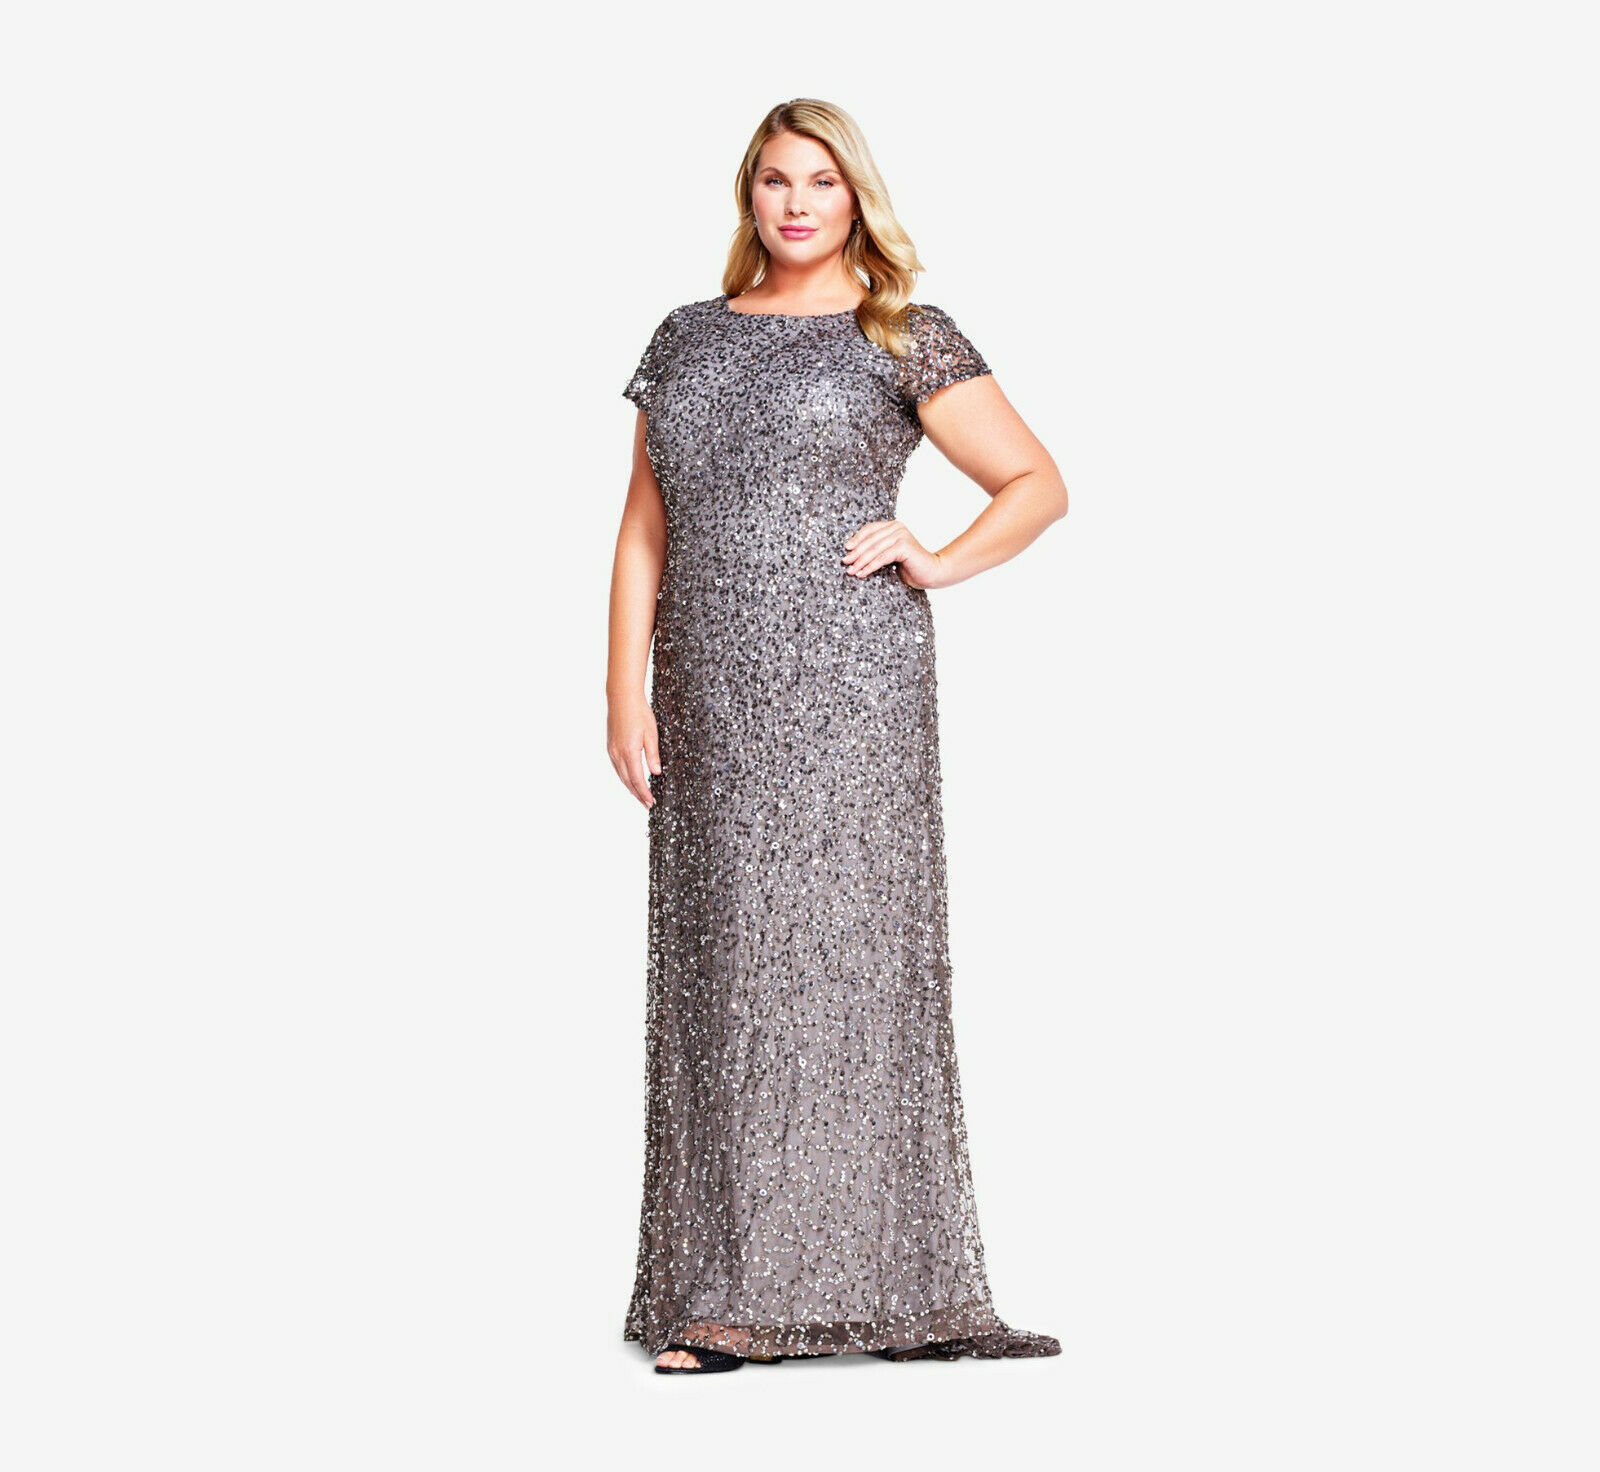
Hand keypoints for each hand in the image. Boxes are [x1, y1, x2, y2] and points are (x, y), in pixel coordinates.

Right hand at [608, 692, 660, 809]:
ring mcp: (612, 751)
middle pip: (627, 781)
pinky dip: (625, 777)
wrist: (622, 698)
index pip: (637, 780)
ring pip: (621, 775)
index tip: (650, 802)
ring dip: (631, 787)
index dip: (644, 793)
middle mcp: (617, 754)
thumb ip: (653, 755)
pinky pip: (617, 767)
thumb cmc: (639, 713)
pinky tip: (630, 779)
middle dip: (638, 794)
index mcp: (629, 752)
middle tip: (647, 804)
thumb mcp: (651, 734)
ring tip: (640, 796)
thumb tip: (656, 773)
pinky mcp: (611, 746)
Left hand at [841, 520, 950, 589]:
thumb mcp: (890, 555)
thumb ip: (877, 549)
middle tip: (845, 562)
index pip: (870, 529)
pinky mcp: (904, 546)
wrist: (932, 573)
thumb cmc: (911, 566)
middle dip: (856, 552)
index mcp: (893, 526)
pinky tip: (862, 573)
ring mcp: (901, 535)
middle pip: (870, 539)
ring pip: (874, 549)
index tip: (846, 548)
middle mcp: (897, 527)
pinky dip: (870, 566)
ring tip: (850, 571)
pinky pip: (882, 557)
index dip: (857, 538)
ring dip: (860, 561)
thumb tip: (852, 553)